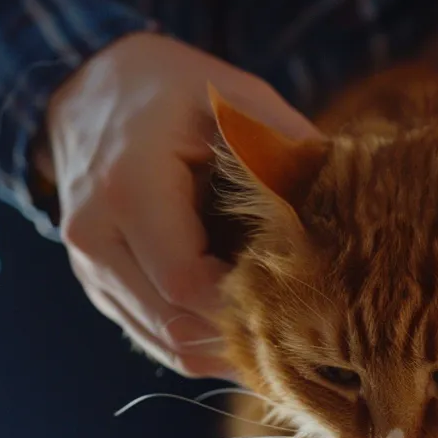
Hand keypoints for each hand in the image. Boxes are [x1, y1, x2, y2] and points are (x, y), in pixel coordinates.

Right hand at [40, 33, 316, 378]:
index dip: (248, 303)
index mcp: (127, 190)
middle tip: (306, 324)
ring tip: (283, 331)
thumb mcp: (237, 100)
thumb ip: (290, 155)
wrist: (91, 92)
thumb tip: (348, 215)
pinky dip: (203, 338)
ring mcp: (89, 270)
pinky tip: (245, 322)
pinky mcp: (99, 287)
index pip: (188, 285)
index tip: (302, 290)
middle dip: (244, 333)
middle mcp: (95, 240)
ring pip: (167, 344)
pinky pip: (155, 336)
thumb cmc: (172, 90)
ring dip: (225, 346)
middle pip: (177, 328)